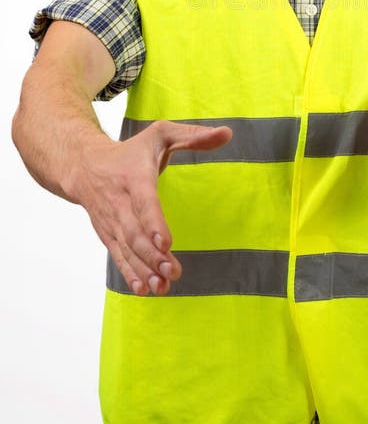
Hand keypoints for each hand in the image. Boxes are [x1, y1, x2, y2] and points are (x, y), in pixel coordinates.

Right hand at [72, 121, 231, 294]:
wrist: (84, 165)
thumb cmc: (130, 150)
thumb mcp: (161, 134)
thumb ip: (193, 135)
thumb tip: (227, 133)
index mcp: (134, 177)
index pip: (143, 201)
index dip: (153, 222)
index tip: (165, 242)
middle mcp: (119, 202)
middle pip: (135, 232)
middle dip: (152, 255)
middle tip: (174, 271)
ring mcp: (112, 222)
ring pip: (127, 249)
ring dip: (144, 269)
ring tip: (163, 286)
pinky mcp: (109, 235)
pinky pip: (118, 256)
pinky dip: (130, 274)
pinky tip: (144, 290)